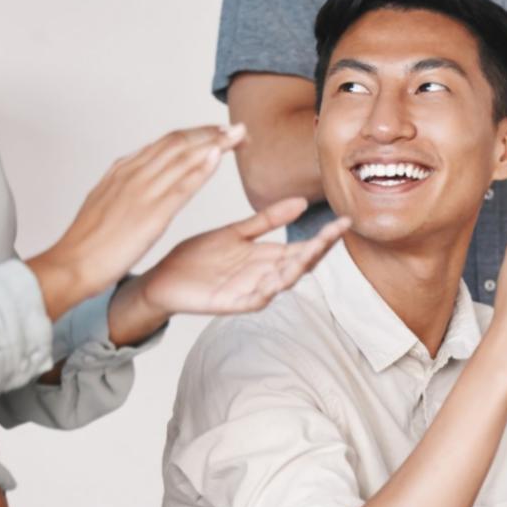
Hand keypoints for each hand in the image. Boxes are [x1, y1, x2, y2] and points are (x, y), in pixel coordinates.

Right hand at [26, 124, 246, 320]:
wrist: (71, 264)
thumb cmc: (89, 242)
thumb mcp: (108, 203)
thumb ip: (125, 187)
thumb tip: (142, 178)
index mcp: (122, 170)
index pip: (165, 143)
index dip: (195, 135)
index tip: (217, 132)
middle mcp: (132, 173)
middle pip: (178, 143)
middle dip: (210, 133)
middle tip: (238, 129)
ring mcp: (141, 191)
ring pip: (182, 157)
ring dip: (214, 143)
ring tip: (238, 135)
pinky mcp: (150, 213)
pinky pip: (181, 185)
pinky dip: (201, 168)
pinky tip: (219, 156)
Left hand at [105, 199, 349, 344]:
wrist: (163, 278)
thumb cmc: (197, 258)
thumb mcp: (236, 232)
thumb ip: (267, 220)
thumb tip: (302, 202)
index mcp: (267, 257)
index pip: (304, 246)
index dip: (325, 236)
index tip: (344, 221)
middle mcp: (264, 275)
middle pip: (299, 263)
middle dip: (318, 250)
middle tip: (334, 233)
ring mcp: (250, 290)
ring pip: (282, 281)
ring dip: (297, 268)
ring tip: (311, 252)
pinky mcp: (231, 303)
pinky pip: (253, 299)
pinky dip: (266, 292)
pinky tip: (276, 282)